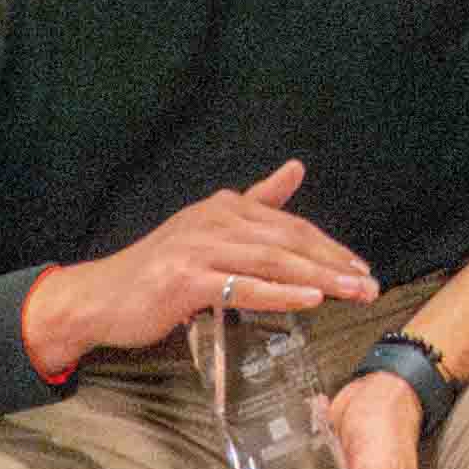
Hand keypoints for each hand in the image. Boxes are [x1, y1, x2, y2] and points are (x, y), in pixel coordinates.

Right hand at [33, 160, 376, 374]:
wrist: (100, 298)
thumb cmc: (158, 270)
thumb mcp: (209, 229)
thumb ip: (256, 201)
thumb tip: (295, 168)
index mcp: (224, 207)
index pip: (291, 225)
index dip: (330, 247)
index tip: (361, 268)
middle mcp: (214, 220)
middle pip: (288, 241)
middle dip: (335, 263)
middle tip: (369, 285)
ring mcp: (198, 248)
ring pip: (272, 262)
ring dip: (319, 278)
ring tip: (353, 292)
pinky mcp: (184, 280)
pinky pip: (241, 286)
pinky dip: (279, 293)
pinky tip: (310, 299)